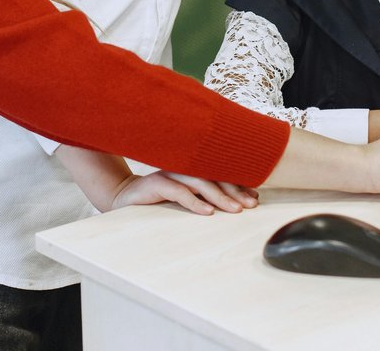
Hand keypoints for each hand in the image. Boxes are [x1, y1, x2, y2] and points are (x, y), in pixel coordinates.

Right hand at [109, 171, 259, 215]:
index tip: (255, 198)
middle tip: (251, 205)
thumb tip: (238, 203)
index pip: (220, 173)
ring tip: (235, 210)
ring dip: (220, 197)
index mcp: (192, 167)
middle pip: (214, 176)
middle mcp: (184, 166)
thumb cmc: (159, 197)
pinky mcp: (156, 183)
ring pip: (200, 183)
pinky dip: (194, 202)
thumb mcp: (185, 195)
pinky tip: (208, 212)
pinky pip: (179, 191)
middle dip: (235, 191)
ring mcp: (170, 173)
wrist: (124, 197)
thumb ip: (205, 195)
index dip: (239, 185)